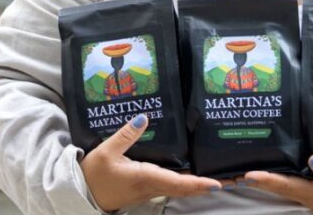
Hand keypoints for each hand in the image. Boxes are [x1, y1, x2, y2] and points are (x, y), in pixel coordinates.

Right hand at [80, 114, 221, 211]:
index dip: (198, 184)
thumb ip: (127, 134)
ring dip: (198, 186)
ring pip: (179, 189)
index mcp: (145, 177)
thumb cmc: (94, 174)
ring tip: (218, 177)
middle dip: (206, 186)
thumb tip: (145, 117)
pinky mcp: (146, 189)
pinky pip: (171, 187)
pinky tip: (193, 176)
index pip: (177, 182)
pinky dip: (185, 184)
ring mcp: (150, 191)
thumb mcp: (107, 151)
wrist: (82, 194)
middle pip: (184, 188)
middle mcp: (152, 187)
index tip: (217, 183)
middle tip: (230, 179)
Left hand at [244, 155, 312, 214]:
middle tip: (235, 173)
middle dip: (258, 180)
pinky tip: (277, 173)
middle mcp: (311, 197)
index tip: (247, 175)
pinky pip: (296, 187)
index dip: (266, 179)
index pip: (286, 185)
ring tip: (246, 172)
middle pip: (280, 187)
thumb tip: (312, 158)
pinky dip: (282, 180)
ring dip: (267, 181)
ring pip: (286, 188)